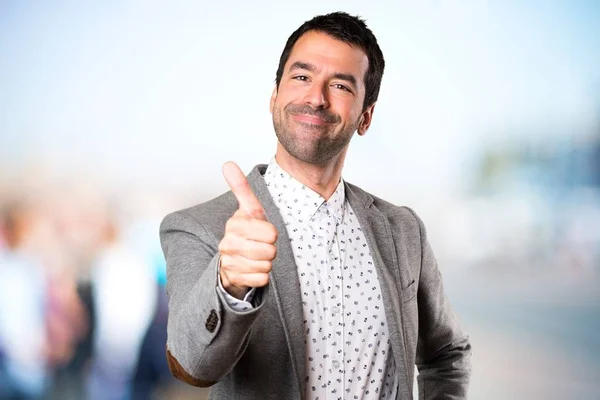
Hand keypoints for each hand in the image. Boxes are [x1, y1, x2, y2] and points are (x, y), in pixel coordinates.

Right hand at [218, 162, 277, 298]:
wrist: (232, 260)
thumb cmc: (246, 232)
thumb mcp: (248, 210)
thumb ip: (240, 188)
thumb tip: (227, 163)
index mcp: (234, 224)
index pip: (270, 232)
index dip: (271, 233)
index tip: (263, 231)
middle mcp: (228, 243)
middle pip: (270, 250)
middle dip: (271, 249)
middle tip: (261, 245)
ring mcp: (229, 262)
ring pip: (267, 265)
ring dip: (267, 262)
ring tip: (257, 256)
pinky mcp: (234, 279)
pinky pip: (262, 279)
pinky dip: (261, 276)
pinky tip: (252, 269)